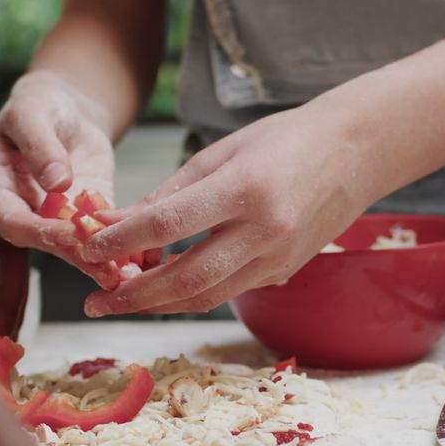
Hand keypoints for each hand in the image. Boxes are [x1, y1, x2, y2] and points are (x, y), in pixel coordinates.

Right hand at [0, 71, 120, 289]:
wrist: (67, 109)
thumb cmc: (40, 104)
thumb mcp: (33, 113)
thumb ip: (40, 145)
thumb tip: (57, 182)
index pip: (11, 221)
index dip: (39, 231)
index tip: (70, 233)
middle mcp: (20, 211)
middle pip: (43, 242)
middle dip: (76, 256)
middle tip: (106, 269)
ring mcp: (51, 219)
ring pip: (72, 248)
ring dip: (99, 262)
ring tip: (126, 276)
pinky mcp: (82, 220)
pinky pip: (98, 237)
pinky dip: (118, 249)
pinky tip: (139, 263)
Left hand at [78, 100, 374, 315]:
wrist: (356, 153)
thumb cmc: (284, 141)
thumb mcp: (220, 153)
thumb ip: (168, 193)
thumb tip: (113, 221)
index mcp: (245, 189)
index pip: (169, 224)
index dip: (123, 240)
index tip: (88, 248)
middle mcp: (265, 232)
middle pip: (186, 279)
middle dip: (133, 295)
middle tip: (94, 302)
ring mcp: (278, 260)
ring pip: (205, 297)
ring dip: (157, 304)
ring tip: (119, 301)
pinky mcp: (283, 273)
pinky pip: (227, 291)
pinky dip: (190, 294)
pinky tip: (162, 288)